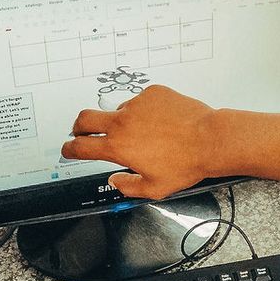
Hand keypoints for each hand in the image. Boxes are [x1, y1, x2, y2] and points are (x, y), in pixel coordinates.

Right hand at [60, 85, 220, 199]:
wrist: (210, 140)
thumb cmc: (186, 164)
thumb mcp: (154, 187)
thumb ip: (128, 186)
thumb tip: (115, 181)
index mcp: (118, 147)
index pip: (80, 147)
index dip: (69, 149)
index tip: (69, 149)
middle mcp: (122, 122)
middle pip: (84, 119)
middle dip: (78, 126)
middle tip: (82, 132)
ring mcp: (137, 104)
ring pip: (118, 111)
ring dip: (122, 121)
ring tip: (146, 134)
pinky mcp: (153, 92)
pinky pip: (141, 101)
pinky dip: (145, 111)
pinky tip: (162, 121)